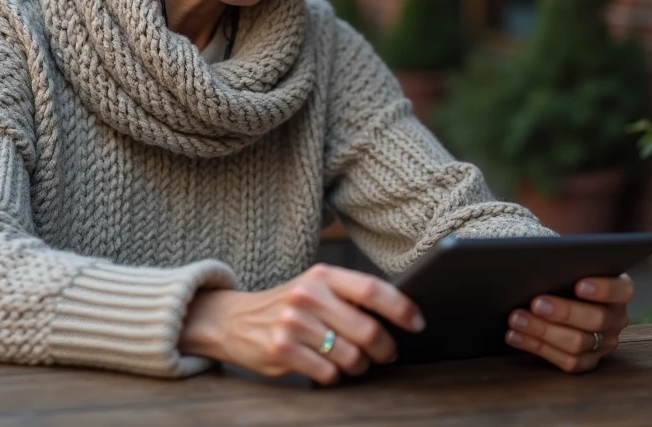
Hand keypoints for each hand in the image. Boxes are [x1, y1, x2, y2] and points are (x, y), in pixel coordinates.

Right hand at [179, 263, 424, 385]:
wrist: (234, 319)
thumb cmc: (288, 305)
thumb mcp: (316, 287)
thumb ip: (350, 296)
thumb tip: (401, 315)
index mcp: (322, 275)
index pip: (372, 289)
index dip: (401, 309)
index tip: (417, 324)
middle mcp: (308, 295)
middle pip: (367, 330)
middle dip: (385, 349)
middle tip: (386, 354)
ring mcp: (293, 323)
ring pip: (350, 357)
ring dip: (360, 367)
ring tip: (353, 363)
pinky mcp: (281, 350)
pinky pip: (328, 373)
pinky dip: (335, 376)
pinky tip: (327, 368)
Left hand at [504, 273, 632, 372]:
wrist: (555, 294)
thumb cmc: (562, 275)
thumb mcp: (568, 266)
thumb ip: (564, 265)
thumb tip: (540, 261)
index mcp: (620, 291)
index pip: (621, 290)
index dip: (603, 289)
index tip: (579, 285)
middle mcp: (616, 318)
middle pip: (596, 319)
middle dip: (563, 312)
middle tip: (536, 303)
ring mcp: (604, 343)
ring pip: (577, 343)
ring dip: (542, 331)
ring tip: (516, 318)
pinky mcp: (587, 361)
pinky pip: (565, 361)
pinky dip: (535, 347)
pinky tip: (514, 336)